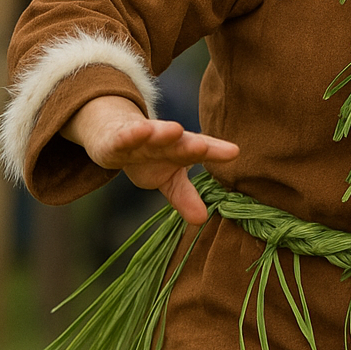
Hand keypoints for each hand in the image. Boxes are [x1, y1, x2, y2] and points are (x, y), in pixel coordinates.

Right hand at [61, 95, 239, 224]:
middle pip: (180, 143)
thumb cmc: (150, 159)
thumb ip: (185, 197)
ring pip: (153, 134)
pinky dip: (130, 135)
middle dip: (192, 145)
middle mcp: (165, 140)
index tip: (234, 152)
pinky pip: (123, 136)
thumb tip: (202, 220)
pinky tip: (139, 132)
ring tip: (175, 130)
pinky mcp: (117, 138)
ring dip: (162, 133)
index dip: (217, 151)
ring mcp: (141, 137)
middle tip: (203, 147)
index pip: (201, 150)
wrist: (115, 135)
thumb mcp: (169, 180)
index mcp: (180, 150)